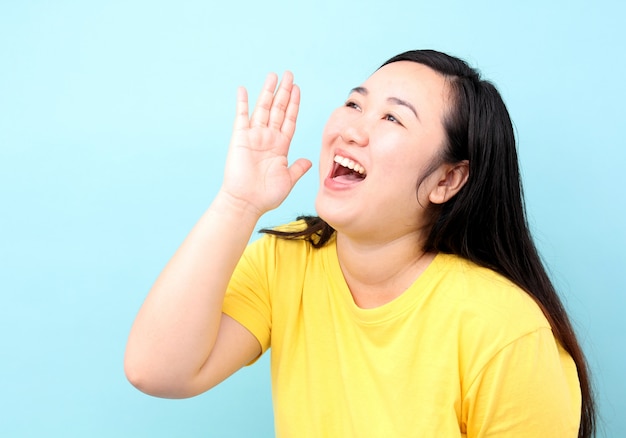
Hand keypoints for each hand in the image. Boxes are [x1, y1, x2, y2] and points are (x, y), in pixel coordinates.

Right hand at [221, 71, 311, 214]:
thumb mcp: (288, 180)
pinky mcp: (240, 138)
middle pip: (278, 109)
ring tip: (273, 76)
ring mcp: (254, 137)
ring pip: (263, 109)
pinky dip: (242, 103)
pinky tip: (243, 89)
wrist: (247, 203)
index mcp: (281, 146)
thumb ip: (298, 168)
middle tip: (289, 74)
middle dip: (284, 92)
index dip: (294, 104)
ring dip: (268, 92)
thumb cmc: (267, 196)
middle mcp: (268, 138)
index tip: (298, 89)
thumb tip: (309, 161)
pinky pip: (241, 117)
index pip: (289, 120)